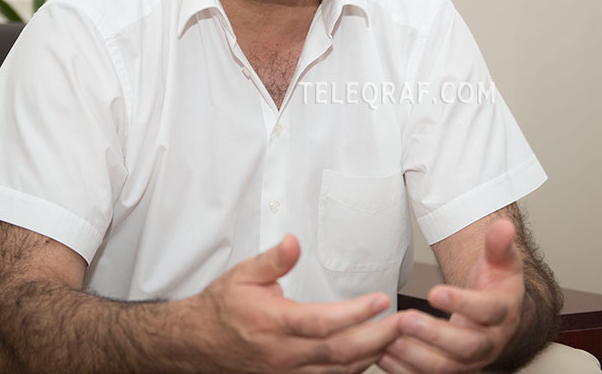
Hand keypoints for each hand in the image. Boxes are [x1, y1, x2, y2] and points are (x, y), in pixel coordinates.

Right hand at [191, 234, 400, 372]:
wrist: (197, 343)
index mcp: (272, 323)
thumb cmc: (222, 308)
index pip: (321, 322)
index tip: (380, 300)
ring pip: (338, 372)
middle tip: (404, 323)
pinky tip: (372, 356)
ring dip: (371, 356)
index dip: (354, 313)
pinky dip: (354, 370)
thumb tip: (294, 241)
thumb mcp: (244, 274)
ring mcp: (286, 373)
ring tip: (397, 338)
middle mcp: (282, 354)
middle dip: (377, 338)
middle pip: (339, 352)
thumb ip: (274, 259)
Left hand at [378, 219, 523, 372]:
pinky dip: (405, 369)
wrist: (497, 312)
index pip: (486, 311)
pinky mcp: (452, 369)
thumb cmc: (495, 285)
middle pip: (466, 346)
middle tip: (405, 319)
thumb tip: (503, 226)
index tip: (434, 292)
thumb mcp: (501, 261)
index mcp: (502, 313)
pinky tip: (383, 354)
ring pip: (446, 367)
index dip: (461, 303)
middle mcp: (490, 342)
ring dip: (415, 355)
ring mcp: (471, 361)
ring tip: (390, 338)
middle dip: (434, 335)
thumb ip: (499, 244)